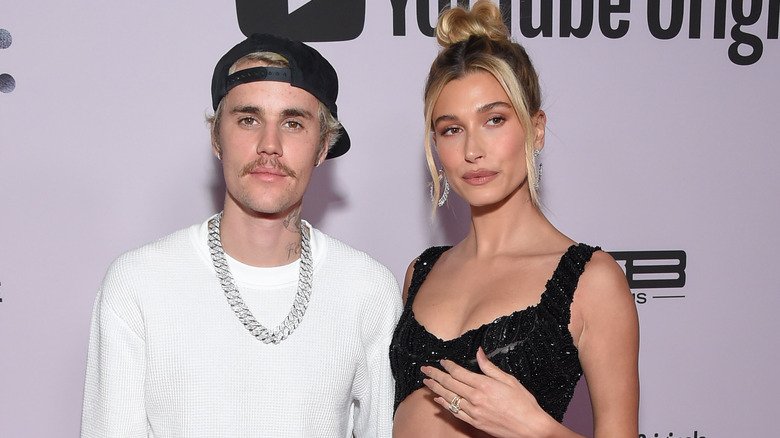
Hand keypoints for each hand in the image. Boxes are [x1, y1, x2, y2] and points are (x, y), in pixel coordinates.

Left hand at [421, 347, 551, 437]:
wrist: (530, 428)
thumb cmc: (524, 403)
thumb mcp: (509, 380)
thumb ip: (490, 367)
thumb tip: (479, 353)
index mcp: (484, 385)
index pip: (459, 372)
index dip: (448, 365)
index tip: (442, 361)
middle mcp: (476, 398)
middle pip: (450, 384)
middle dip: (435, 375)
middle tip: (425, 369)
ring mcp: (474, 411)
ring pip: (449, 398)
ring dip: (436, 389)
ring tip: (426, 382)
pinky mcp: (475, 422)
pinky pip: (455, 412)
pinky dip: (445, 405)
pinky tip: (438, 400)